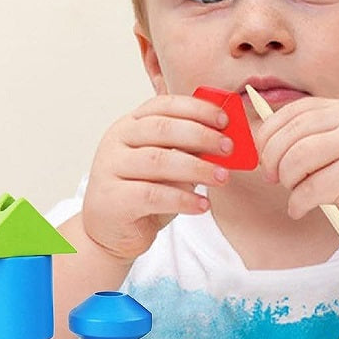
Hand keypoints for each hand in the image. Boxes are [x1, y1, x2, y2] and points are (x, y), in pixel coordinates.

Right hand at [83, 95, 232, 261]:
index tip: (224, 119)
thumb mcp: (168, 168)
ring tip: (222, 178)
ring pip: (159, 161)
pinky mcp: (113, 200)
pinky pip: (153, 195)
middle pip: (162, 128)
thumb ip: (187, 151)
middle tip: (228, 147)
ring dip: (197, 168)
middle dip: (201, 135)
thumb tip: (224, 143)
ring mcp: (110, 169)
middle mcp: (116, 142)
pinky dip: (182, 199)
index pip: (163, 105)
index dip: (196, 109)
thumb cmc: (143, 195)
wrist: (110, 234)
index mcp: (130, 125)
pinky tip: (202, 205)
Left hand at [256, 97, 338, 241]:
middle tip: (273, 178)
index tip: (264, 156)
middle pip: (291, 133)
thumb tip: (260, 139)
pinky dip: (297, 204)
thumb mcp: (337, 149)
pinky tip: (300, 210)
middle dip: (272, 160)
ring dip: (287, 181)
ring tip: (295, 192)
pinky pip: (309, 189)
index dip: (269, 134)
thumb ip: (307, 139)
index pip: (293, 110)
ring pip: (296, 158)